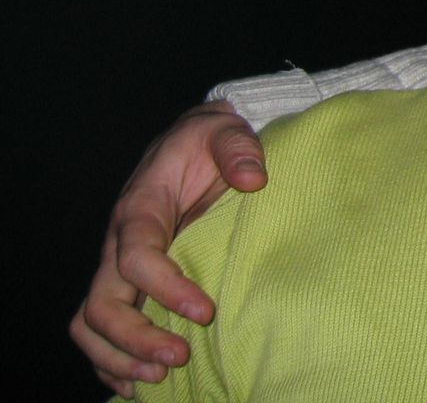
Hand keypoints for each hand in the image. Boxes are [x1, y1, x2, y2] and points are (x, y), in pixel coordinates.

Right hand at [68, 102, 267, 396]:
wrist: (196, 142)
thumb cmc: (209, 141)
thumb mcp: (226, 131)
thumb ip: (239, 148)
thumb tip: (253, 178)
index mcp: (140, 206)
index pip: (136, 256)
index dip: (165, 288)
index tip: (205, 311)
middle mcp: (119, 241)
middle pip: (102, 302)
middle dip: (135, 336)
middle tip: (179, 356)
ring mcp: (118, 266)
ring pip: (91, 322)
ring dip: (120, 355)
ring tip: (160, 375)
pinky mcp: (127, 281)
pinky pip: (99, 328)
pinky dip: (112, 360)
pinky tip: (139, 381)